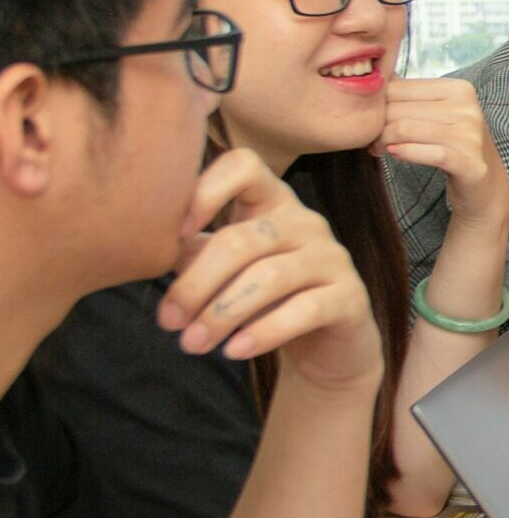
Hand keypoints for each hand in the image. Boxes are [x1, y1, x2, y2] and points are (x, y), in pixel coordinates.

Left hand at [156, 148, 381, 391]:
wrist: (325, 348)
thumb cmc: (264, 302)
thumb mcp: (223, 272)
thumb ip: (193, 252)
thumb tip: (147, 245)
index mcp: (272, 202)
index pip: (243, 166)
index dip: (205, 190)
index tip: (173, 234)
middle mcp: (306, 222)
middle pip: (242, 239)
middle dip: (196, 284)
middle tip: (168, 322)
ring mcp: (333, 257)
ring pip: (270, 277)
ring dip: (222, 314)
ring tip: (192, 344)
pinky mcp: (352, 296)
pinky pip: (304, 309)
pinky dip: (263, 332)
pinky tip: (234, 352)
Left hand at [378, 77, 507, 226]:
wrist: (482, 180)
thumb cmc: (451, 143)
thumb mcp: (436, 112)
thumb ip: (410, 94)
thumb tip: (376, 75)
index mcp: (460, 89)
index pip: (401, 88)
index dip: (378, 104)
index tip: (371, 120)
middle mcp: (468, 108)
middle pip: (400, 110)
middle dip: (378, 125)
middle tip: (370, 139)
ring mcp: (471, 135)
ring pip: (406, 129)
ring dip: (383, 141)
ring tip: (378, 149)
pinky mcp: (469, 162)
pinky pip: (425, 153)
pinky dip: (404, 153)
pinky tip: (393, 154)